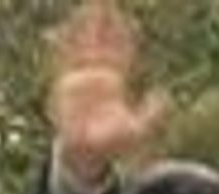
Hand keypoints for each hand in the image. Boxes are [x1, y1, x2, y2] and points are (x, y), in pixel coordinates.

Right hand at [47, 0, 164, 183]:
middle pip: (102, 44)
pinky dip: (59, 48)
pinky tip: (54, 32)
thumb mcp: (137, 132)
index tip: (128, 19)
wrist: (86, 154)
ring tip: (82, 9)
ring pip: (82, 49)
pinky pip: (61, 64)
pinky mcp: (64, 88)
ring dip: (81, 30)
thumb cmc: (111, 143)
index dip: (125, 36)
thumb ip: (153, 115)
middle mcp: (99, 78)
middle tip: (105, 1)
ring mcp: (81, 81)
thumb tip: (165, 95)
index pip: (123, 54)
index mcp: (116, 84)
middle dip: (103, 23)